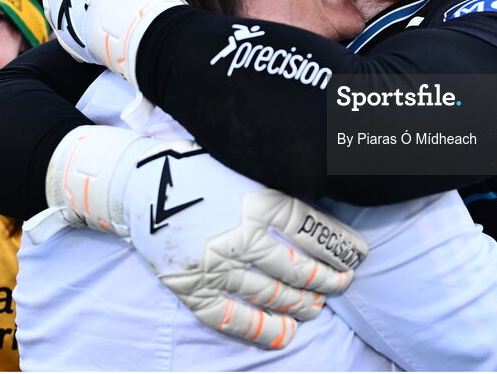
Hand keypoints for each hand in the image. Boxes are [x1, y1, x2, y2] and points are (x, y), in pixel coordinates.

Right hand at [127, 159, 367, 348]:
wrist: (137, 182)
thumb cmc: (197, 166)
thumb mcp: (243, 162)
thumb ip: (277, 182)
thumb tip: (324, 186)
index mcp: (259, 200)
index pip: (314, 231)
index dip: (341, 247)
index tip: (359, 256)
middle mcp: (241, 236)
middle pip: (299, 268)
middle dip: (329, 280)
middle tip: (343, 284)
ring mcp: (216, 265)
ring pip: (272, 294)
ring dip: (302, 304)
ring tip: (318, 306)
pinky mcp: (193, 287)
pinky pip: (232, 317)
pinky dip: (261, 329)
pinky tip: (285, 335)